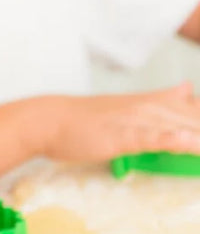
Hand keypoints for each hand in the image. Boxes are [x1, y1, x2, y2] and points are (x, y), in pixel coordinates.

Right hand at [37, 83, 199, 161]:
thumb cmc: (83, 120)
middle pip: (197, 119)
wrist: (47, 120)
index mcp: (154, 102)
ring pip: (182, 128)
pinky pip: (155, 138)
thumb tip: (184, 89)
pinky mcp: (122, 135)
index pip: (197, 110)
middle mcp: (150, 107)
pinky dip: (176, 140)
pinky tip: (190, 144)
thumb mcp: (124, 107)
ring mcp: (136, 120)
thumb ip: (156, 100)